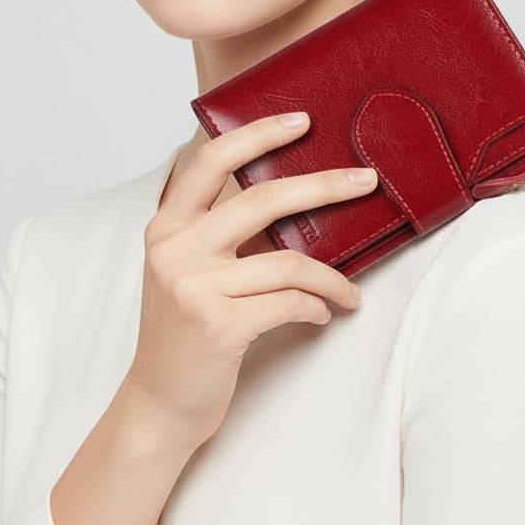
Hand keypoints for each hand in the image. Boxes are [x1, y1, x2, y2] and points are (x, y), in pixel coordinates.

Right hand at [125, 111, 374, 447]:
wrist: (159, 403)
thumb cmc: (185, 332)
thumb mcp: (188, 270)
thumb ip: (222, 232)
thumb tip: (295, 196)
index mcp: (166, 226)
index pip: (211, 160)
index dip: (258, 134)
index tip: (301, 120)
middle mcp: (174, 249)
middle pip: (264, 198)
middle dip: (324, 186)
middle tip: (365, 180)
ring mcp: (193, 287)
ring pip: (289, 261)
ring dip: (333, 277)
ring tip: (350, 291)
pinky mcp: (218, 325)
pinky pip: (291, 302)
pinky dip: (318, 306)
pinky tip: (323, 314)